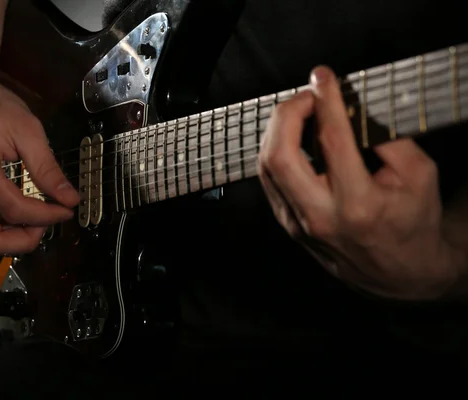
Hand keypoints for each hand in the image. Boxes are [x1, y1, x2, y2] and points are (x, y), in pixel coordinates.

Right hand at [0, 68, 79, 255]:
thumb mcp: (27, 129)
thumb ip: (48, 167)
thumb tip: (69, 197)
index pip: (15, 210)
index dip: (47, 216)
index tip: (66, 210)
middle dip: (24, 240)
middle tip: (46, 224)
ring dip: (6, 243)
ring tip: (30, 224)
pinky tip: (9, 224)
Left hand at [257, 66, 465, 300]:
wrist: (399, 273)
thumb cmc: (412, 221)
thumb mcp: (419, 176)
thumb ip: (388, 138)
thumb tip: (349, 106)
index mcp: (357, 205)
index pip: (331, 141)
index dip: (325, 101)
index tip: (324, 77)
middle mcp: (319, 217)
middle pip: (279, 156)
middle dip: (287, 114)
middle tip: (308, 96)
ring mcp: (298, 224)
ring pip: (266, 167)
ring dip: (278, 130)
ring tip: (302, 112)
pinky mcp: (288, 225)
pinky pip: (269, 180)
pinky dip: (276, 150)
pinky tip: (293, 137)